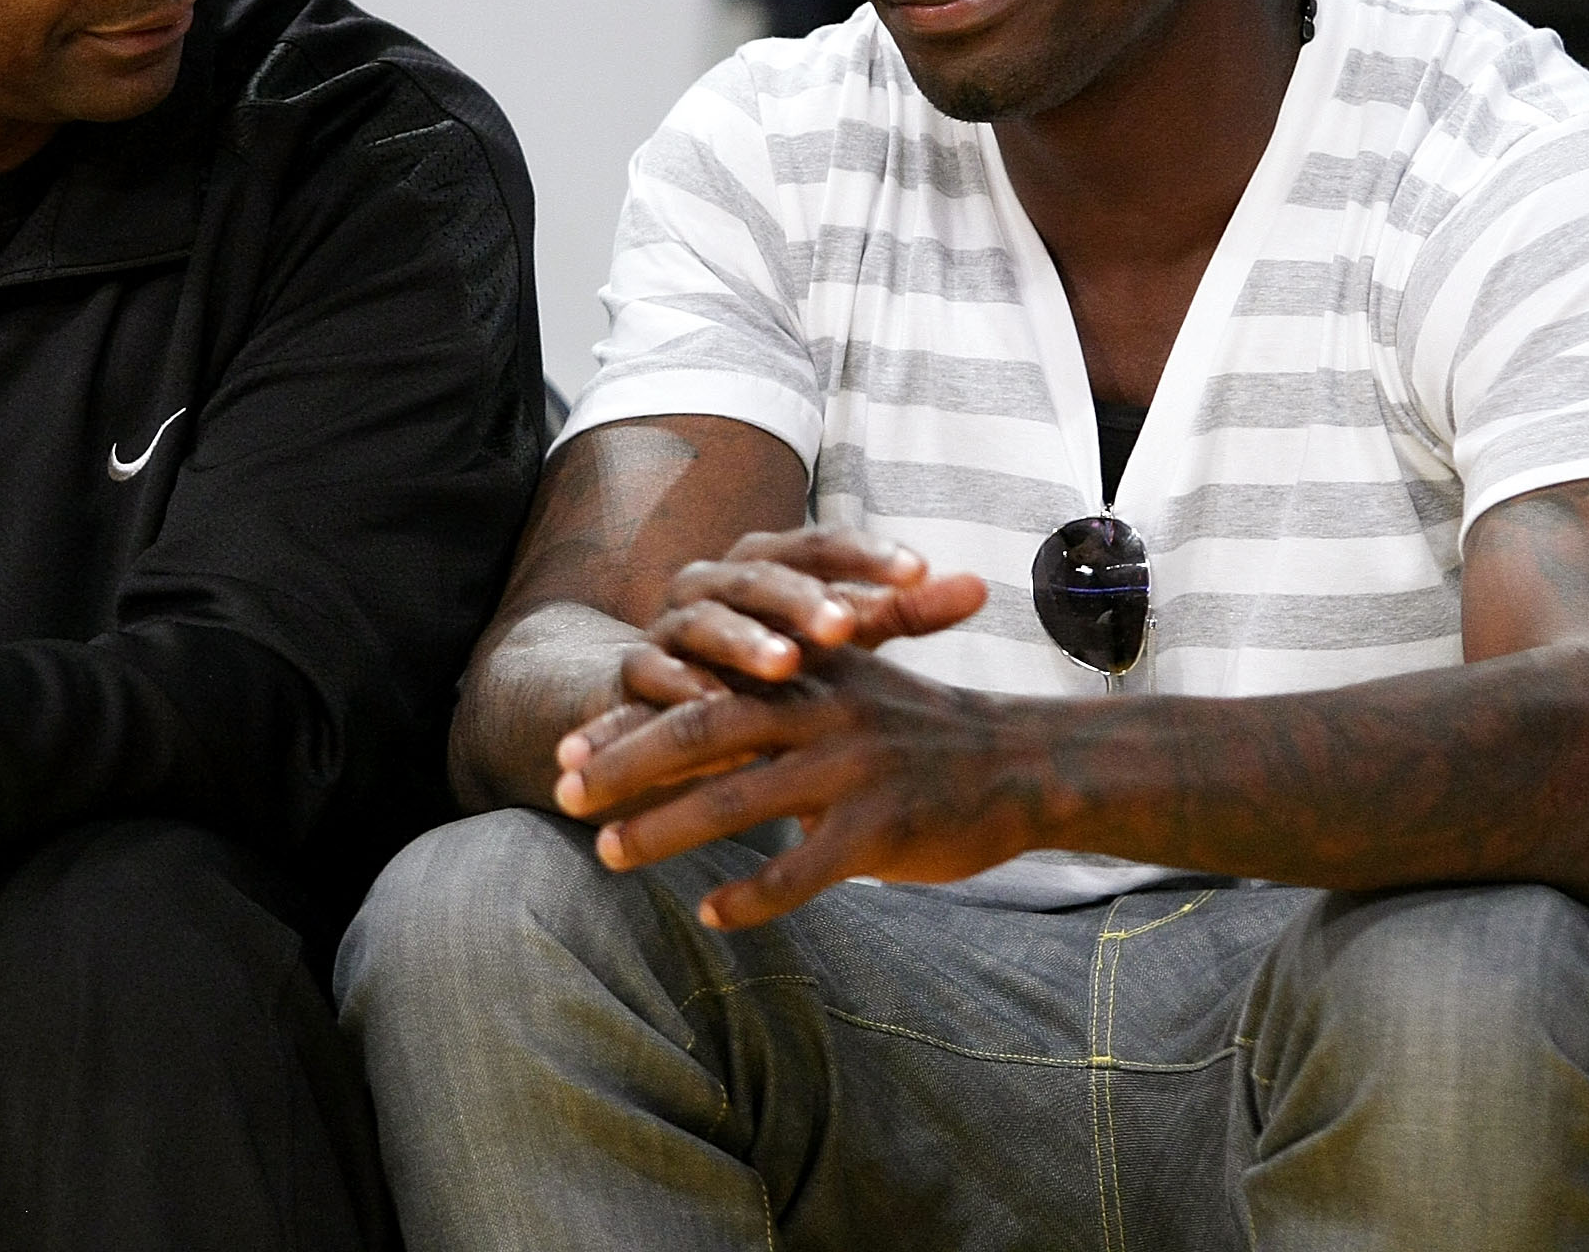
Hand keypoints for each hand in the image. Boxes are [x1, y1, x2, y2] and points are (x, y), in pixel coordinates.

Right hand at [554, 527, 986, 783]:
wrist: (650, 698)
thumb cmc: (762, 668)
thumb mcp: (832, 643)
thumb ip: (898, 612)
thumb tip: (981, 585)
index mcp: (767, 566)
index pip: (821, 545)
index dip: (866, 556)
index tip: (918, 570)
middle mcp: (715, 584)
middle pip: (761, 576)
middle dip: (803, 598)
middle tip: (846, 623)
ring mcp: (668, 627)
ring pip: (705, 622)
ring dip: (744, 642)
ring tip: (785, 665)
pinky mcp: (630, 675)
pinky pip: (650, 674)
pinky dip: (679, 688)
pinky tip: (709, 705)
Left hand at [556, 645, 1053, 931]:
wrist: (1025, 762)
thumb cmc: (922, 732)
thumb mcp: (849, 688)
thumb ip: (773, 701)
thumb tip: (685, 726)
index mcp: (806, 674)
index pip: (698, 692)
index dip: (627, 721)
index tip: (566, 749)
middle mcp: (820, 712)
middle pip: (699, 733)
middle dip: (623, 767)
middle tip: (563, 797)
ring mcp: (850, 770)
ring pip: (736, 801)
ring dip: (663, 830)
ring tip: (608, 855)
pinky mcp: (881, 829)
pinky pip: (801, 870)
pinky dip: (752, 896)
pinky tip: (711, 914)